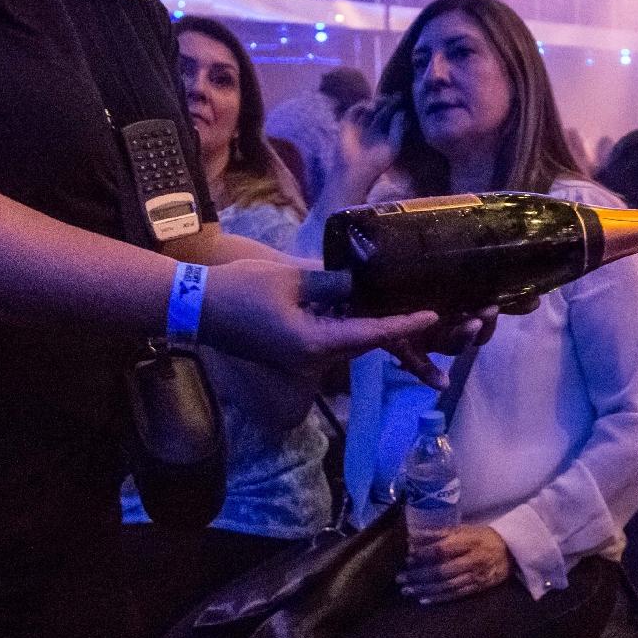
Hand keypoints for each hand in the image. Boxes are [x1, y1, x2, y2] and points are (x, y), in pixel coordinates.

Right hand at [198, 258, 484, 382]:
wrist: (198, 308)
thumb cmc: (240, 290)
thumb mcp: (291, 280)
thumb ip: (332, 282)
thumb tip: (364, 281)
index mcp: (315, 343)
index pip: (370, 334)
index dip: (404, 325)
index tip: (432, 316)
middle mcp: (315, 357)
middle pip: (370, 345)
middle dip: (404, 337)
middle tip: (440, 323)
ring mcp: (306, 358)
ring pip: (355, 345)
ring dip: (384, 336)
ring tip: (421, 328)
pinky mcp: (298, 351)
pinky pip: (337, 341)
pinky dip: (359, 331)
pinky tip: (378, 317)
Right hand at [336, 96, 405, 186]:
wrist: (353, 171)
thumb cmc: (376, 162)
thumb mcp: (393, 146)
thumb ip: (398, 129)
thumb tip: (402, 112)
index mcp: (385, 133)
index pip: (392, 116)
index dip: (397, 108)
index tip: (402, 100)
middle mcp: (373, 127)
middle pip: (381, 110)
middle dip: (388, 103)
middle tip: (395, 96)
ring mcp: (360, 125)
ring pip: (369, 109)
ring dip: (376, 103)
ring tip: (383, 101)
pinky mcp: (348, 124)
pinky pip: (354, 111)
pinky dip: (361, 107)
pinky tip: (370, 107)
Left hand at [398, 525, 512, 604]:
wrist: (511, 552)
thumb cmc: (483, 537)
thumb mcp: (464, 529)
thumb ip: (439, 533)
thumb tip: (413, 537)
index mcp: (470, 542)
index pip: (443, 550)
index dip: (424, 555)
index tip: (408, 558)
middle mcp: (473, 560)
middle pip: (442, 571)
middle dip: (419, 576)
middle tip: (400, 578)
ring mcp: (476, 577)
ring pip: (446, 585)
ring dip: (424, 589)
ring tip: (407, 590)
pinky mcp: (477, 589)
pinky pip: (455, 595)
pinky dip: (438, 598)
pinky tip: (423, 599)